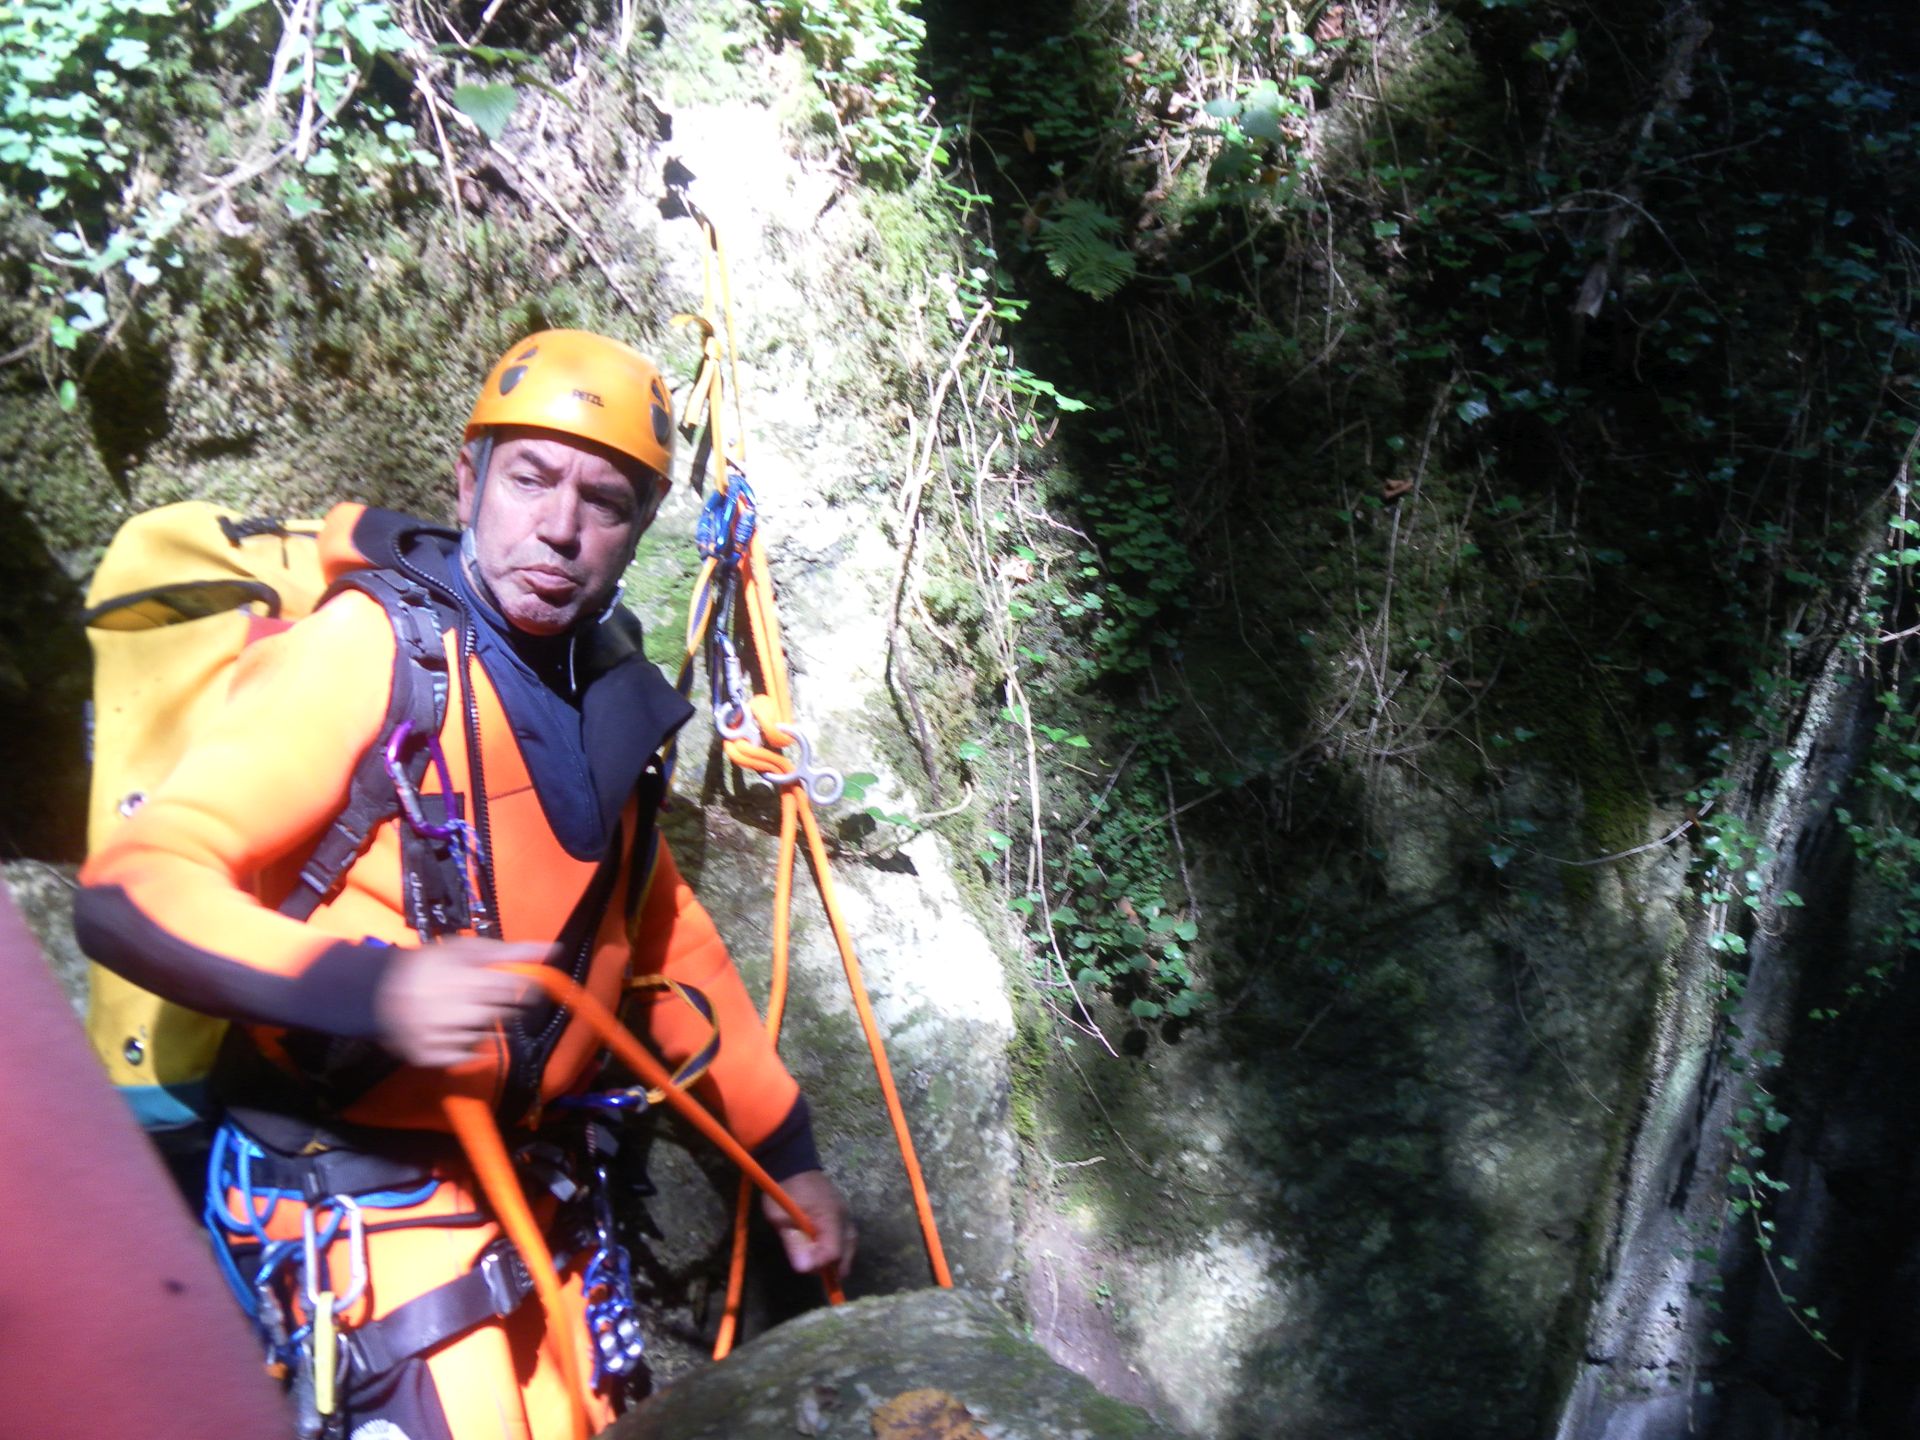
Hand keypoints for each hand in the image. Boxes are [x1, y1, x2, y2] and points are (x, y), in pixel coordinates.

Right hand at [373, 937, 552, 1067]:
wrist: (379, 993)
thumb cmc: (431, 966)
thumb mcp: (467, 949)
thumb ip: (512, 951)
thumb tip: (554, 950)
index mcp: (463, 980)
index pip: (512, 987)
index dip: (524, 985)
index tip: (525, 983)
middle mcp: (452, 1011)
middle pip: (501, 1013)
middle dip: (499, 1003)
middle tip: (481, 994)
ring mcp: (439, 1038)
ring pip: (484, 1035)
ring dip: (481, 1024)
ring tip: (459, 1009)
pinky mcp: (430, 1057)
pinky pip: (466, 1056)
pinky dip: (467, 1046)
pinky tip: (453, 1030)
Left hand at [762, 1169, 854, 1278]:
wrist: (790, 1161)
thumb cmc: (783, 1190)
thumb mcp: (781, 1218)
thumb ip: (795, 1243)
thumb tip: (806, 1269)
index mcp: (830, 1217)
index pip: (834, 1253)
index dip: (820, 1265)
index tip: (803, 1266)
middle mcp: (843, 1217)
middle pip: (847, 1251)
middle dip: (833, 1266)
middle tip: (814, 1271)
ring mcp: (844, 1213)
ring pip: (849, 1244)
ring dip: (838, 1258)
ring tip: (823, 1267)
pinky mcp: (840, 1211)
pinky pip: (845, 1235)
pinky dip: (838, 1247)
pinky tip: (825, 1251)